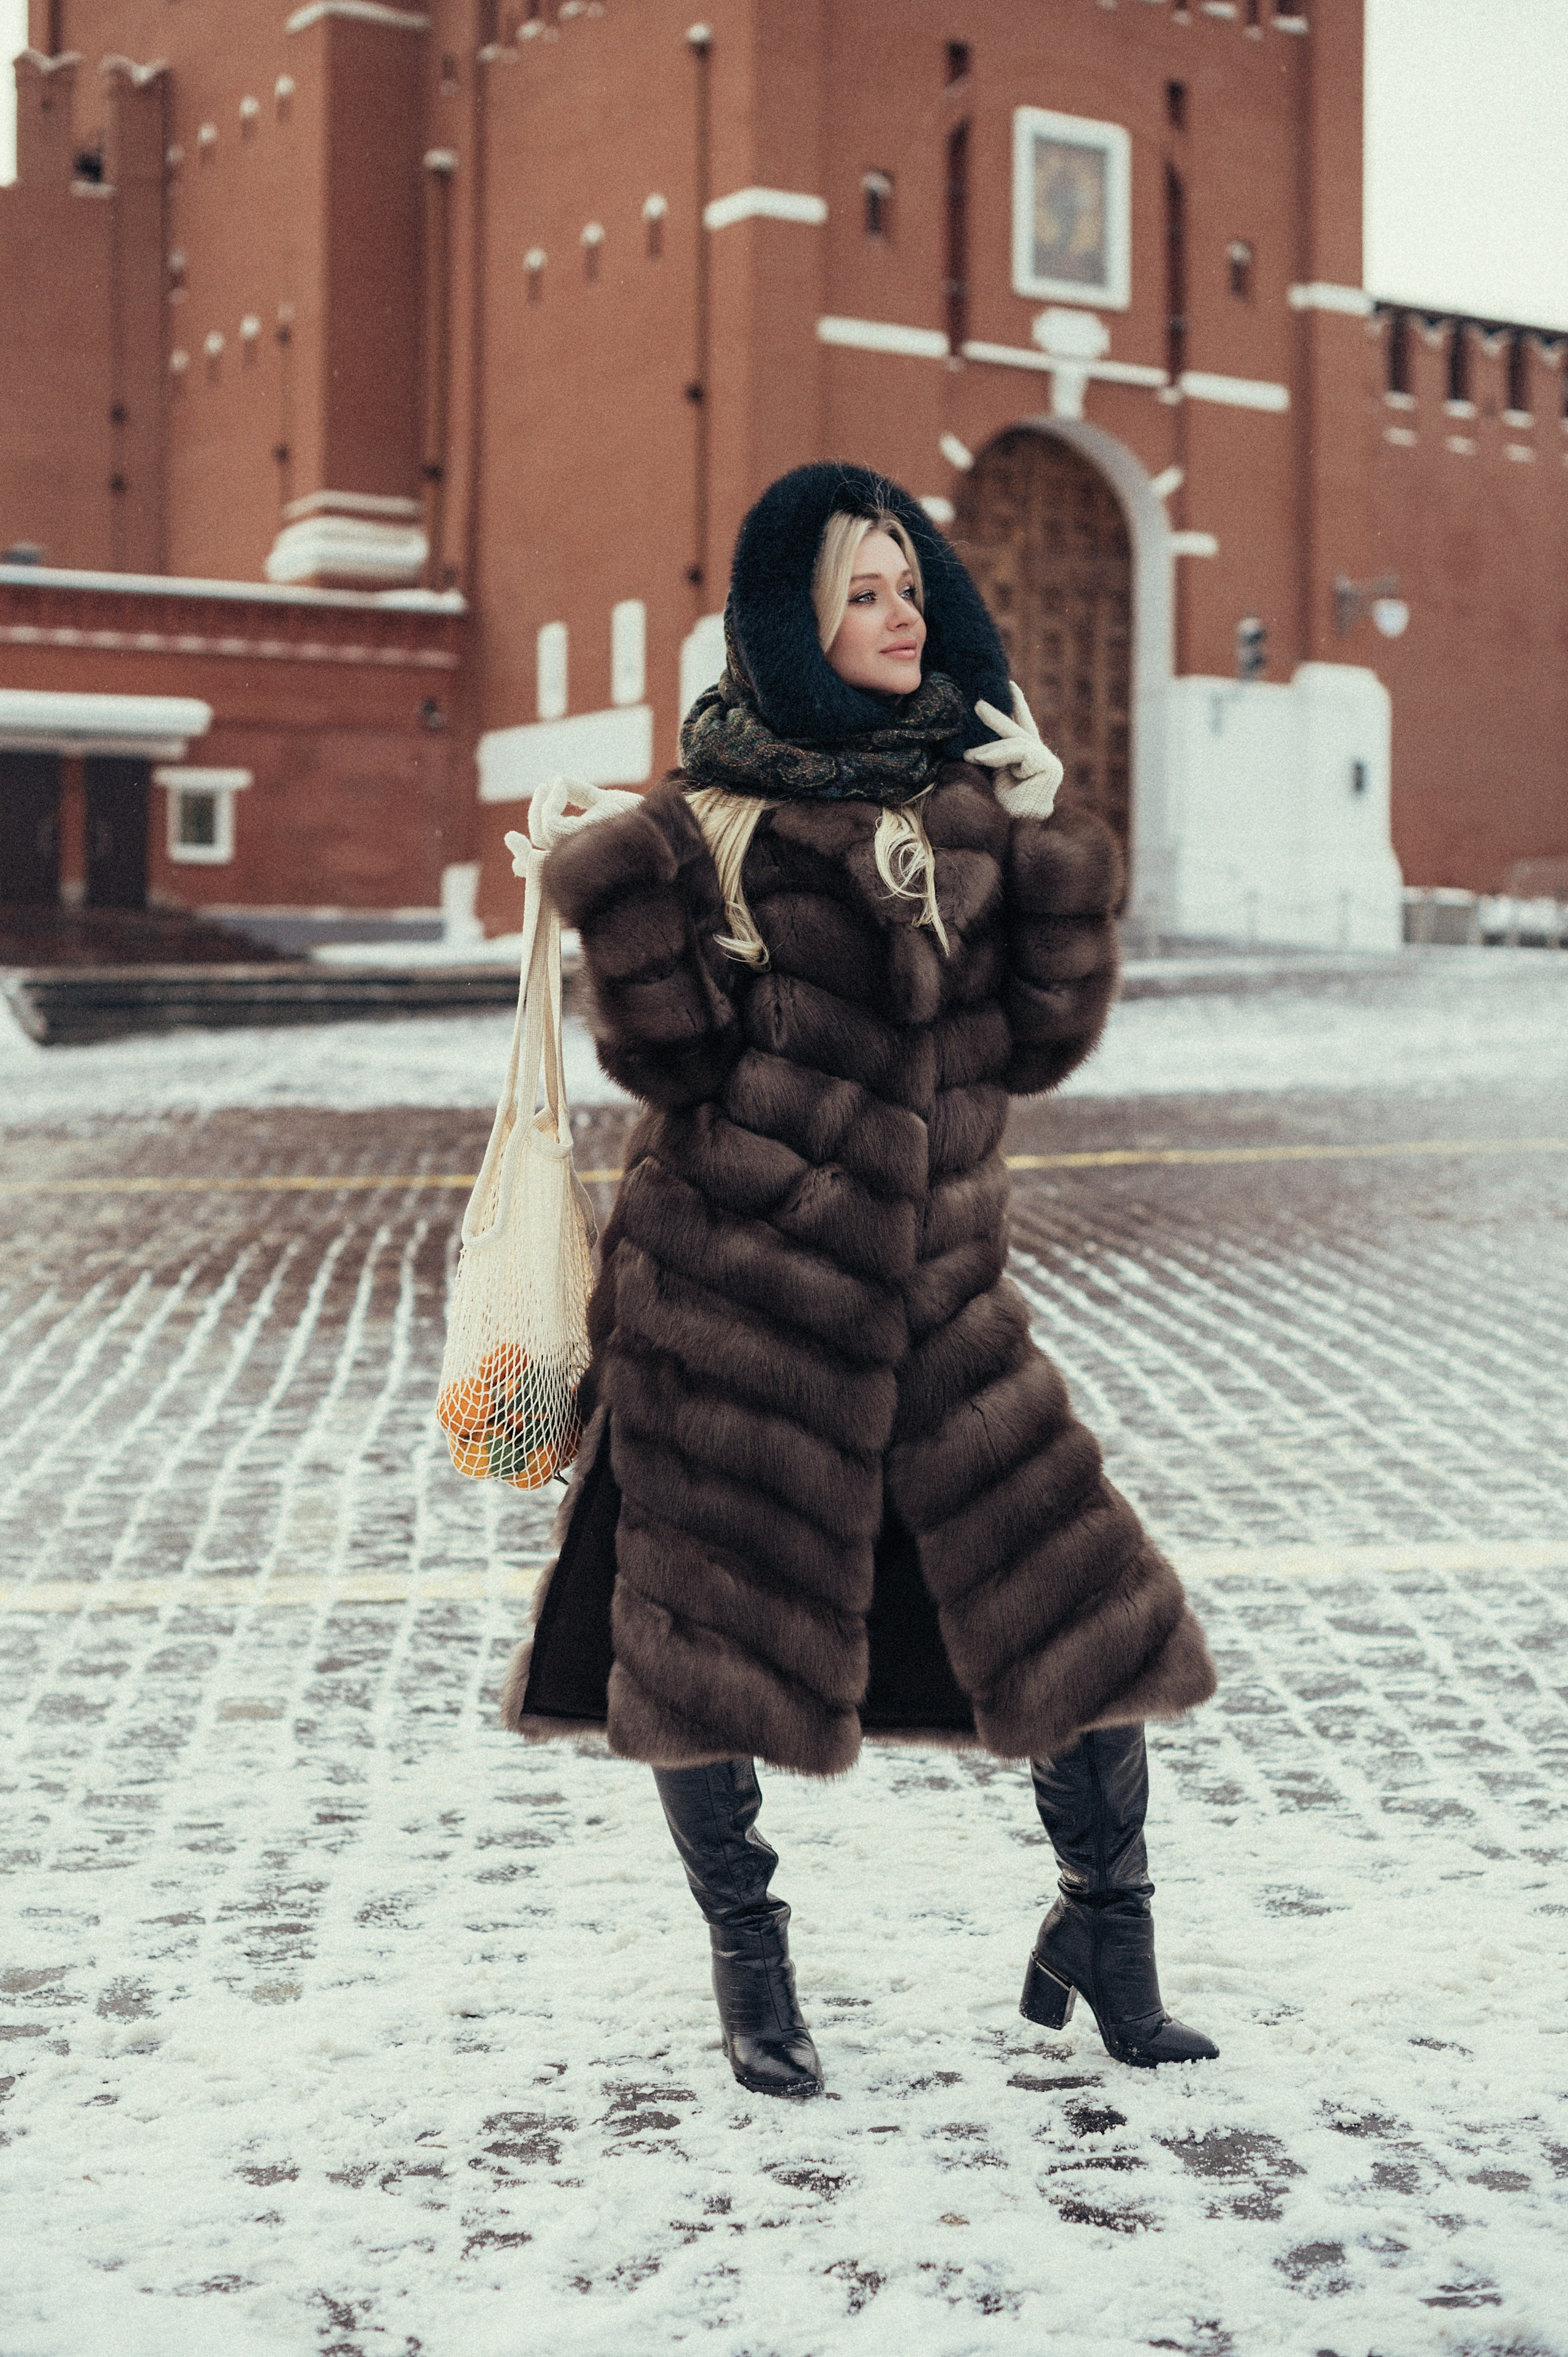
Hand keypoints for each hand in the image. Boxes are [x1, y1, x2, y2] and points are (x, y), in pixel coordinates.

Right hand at [504, 776, 641, 873]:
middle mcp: (580, 861)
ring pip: (542, 836)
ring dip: (540, 807)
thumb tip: (556, 782)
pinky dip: (551, 801)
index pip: (547, 868)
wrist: (661, 818)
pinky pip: (551, 824)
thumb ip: (582, 797)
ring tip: (549, 786)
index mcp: (583, 859)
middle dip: (524, 841)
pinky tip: (561, 785)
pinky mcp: (582, 841)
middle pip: (539, 858)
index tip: (513, 841)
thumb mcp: (605, 804)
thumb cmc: (639, 814)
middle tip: (522, 820)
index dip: (525, 861)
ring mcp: (580, 853)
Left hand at [968, 683, 1064, 819]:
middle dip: (998, 716)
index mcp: (1029, 762)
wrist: (1009, 836)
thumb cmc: (995, 810)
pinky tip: (980, 759)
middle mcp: (1042, 760)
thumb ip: (988, 754)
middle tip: (977, 703)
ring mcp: (1049, 764)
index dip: (1016, 706)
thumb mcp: (988, 775)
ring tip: (970, 755)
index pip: (1022, 728)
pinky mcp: (1050, 768)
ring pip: (1017, 742)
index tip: (1008, 685)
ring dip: (990, 748)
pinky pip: (1021, 751)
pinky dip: (998, 754)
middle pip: (1019, 731)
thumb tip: (969, 735)